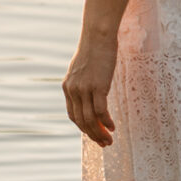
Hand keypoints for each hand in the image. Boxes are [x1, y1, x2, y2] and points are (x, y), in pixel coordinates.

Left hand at [63, 31, 117, 145]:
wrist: (98, 36)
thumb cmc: (94, 50)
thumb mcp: (82, 69)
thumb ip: (81, 83)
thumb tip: (88, 94)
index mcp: (68, 87)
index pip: (73, 115)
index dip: (83, 128)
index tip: (93, 135)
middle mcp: (73, 90)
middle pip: (81, 121)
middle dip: (93, 135)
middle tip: (104, 144)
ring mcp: (85, 89)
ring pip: (90, 120)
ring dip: (100, 133)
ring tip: (109, 141)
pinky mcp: (98, 86)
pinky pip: (101, 111)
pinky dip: (106, 122)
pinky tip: (112, 128)